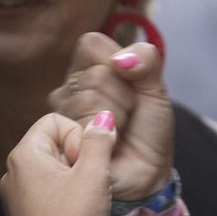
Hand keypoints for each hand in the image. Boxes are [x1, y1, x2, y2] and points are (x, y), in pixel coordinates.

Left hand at [0, 110, 116, 215]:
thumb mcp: (94, 174)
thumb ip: (99, 140)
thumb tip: (103, 118)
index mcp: (23, 155)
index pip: (55, 121)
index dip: (77, 137)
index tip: (85, 164)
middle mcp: (12, 172)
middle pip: (52, 143)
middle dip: (77, 157)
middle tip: (87, 183)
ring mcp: (15, 195)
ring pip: (52, 168)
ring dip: (73, 177)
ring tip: (82, 201)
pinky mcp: (22, 214)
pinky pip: (46, 189)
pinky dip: (64, 194)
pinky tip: (74, 214)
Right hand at [48, 32, 173, 199]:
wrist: (147, 172)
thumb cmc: (148, 130)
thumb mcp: (156, 89)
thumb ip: (147, 61)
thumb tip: (121, 59)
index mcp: (89, 68)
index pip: (91, 43)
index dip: (119, 62)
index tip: (131, 84)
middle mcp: (69, 87)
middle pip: (96, 75)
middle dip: (124, 97)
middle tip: (126, 116)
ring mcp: (61, 112)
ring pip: (91, 98)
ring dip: (118, 118)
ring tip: (117, 131)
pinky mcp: (60, 136)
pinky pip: (86, 122)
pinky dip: (108, 135)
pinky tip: (107, 144)